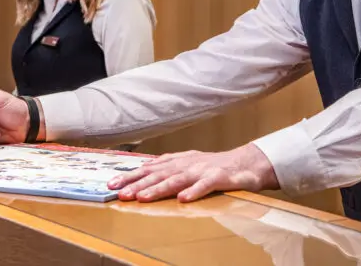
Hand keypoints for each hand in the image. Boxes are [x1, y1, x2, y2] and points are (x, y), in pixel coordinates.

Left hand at [108, 143, 278, 202]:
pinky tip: (184, 199)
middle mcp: (188, 163)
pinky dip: (194, 191)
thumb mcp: (189, 164)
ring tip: (143, 197)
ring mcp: (203, 170)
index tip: (112, 185)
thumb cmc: (216, 166)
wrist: (248, 163)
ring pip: (178, 179)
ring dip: (159, 188)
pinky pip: (206, 185)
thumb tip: (143, 171)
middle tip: (120, 193)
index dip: (131, 176)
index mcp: (179, 161)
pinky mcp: (220, 178)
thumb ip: (168, 167)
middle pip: (159, 174)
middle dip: (138, 183)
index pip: (150, 168)